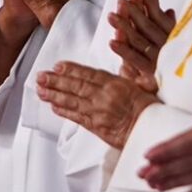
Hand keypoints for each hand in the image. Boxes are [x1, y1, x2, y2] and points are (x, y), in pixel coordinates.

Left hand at [36, 61, 157, 149]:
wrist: (150, 130)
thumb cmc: (150, 108)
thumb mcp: (143, 84)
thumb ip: (128, 73)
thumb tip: (123, 62)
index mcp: (115, 84)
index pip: (89, 74)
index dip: (71, 70)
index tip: (58, 66)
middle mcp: (104, 97)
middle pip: (76, 86)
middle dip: (56, 81)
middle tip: (41, 76)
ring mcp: (98, 112)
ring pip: (72, 101)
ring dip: (54, 95)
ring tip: (41, 90)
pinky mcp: (96, 127)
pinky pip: (76, 117)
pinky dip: (64, 111)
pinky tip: (54, 106)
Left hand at [108, 0, 173, 89]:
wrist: (188, 86)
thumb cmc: (177, 62)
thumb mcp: (175, 40)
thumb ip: (170, 24)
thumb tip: (169, 10)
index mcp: (172, 35)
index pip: (159, 15)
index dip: (152, 0)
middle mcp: (165, 45)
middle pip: (147, 25)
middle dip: (135, 10)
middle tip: (122, 0)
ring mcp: (158, 58)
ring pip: (139, 39)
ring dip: (124, 26)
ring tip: (111, 16)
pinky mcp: (151, 73)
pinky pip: (136, 60)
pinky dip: (124, 51)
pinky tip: (113, 42)